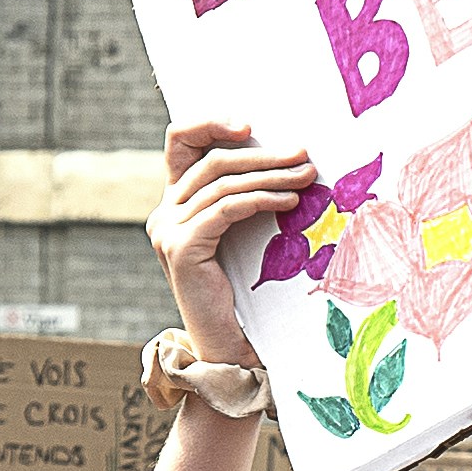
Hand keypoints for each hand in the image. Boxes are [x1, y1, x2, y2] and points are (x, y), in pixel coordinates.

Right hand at [149, 119, 313, 366]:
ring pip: (223, 183)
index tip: (250, 125)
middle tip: (304, 155)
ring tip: (307, 177)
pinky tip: (290, 203)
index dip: (210, 124)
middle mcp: (163, 213)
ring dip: (272, 176)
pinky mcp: (181, 249)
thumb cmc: (244, 293)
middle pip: (212, 160)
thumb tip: (291, 158)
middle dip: (263, 155)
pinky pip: (227, 209)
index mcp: (174, 203)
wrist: (229, 346)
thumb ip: (246, 198)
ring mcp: (167, 231)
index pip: (180, 142)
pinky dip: (262, 199)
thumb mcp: (242, 234)